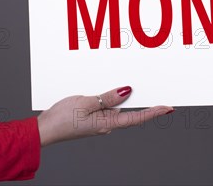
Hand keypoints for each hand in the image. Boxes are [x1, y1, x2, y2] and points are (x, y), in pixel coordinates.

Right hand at [36, 86, 172, 146]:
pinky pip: (104, 105)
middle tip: (151, 88)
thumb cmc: (62, 119)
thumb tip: (127, 92)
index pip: (137, 118)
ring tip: (124, 84)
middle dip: (136, 99)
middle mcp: (106, 124)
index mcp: (108, 123)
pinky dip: (107, 96)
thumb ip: (108, 97)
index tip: (168, 108)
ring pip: (114, 106)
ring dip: (118, 95)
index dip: (154, 112)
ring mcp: (99, 121)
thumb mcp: (86, 103)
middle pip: (127, 110)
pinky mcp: (91, 117)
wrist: (44, 129)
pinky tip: (103, 89)